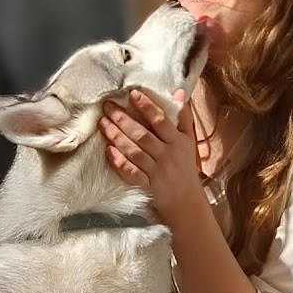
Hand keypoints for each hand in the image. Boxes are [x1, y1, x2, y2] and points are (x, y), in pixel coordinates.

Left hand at [99, 89, 203, 225]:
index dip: (147, 106)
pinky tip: (108, 150)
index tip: (133, 94)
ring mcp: (156, 172)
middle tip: (108, 106)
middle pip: (142, 135)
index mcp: (177, 141)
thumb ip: (183, 116)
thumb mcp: (189, 140)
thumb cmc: (185, 165)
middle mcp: (166, 155)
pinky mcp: (146, 186)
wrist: (185, 200)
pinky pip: (131, 173)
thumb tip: (178, 92)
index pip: (161, 120)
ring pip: (134, 152)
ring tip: (103, 123)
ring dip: (116, 137)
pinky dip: (119, 162)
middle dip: (123, 119)